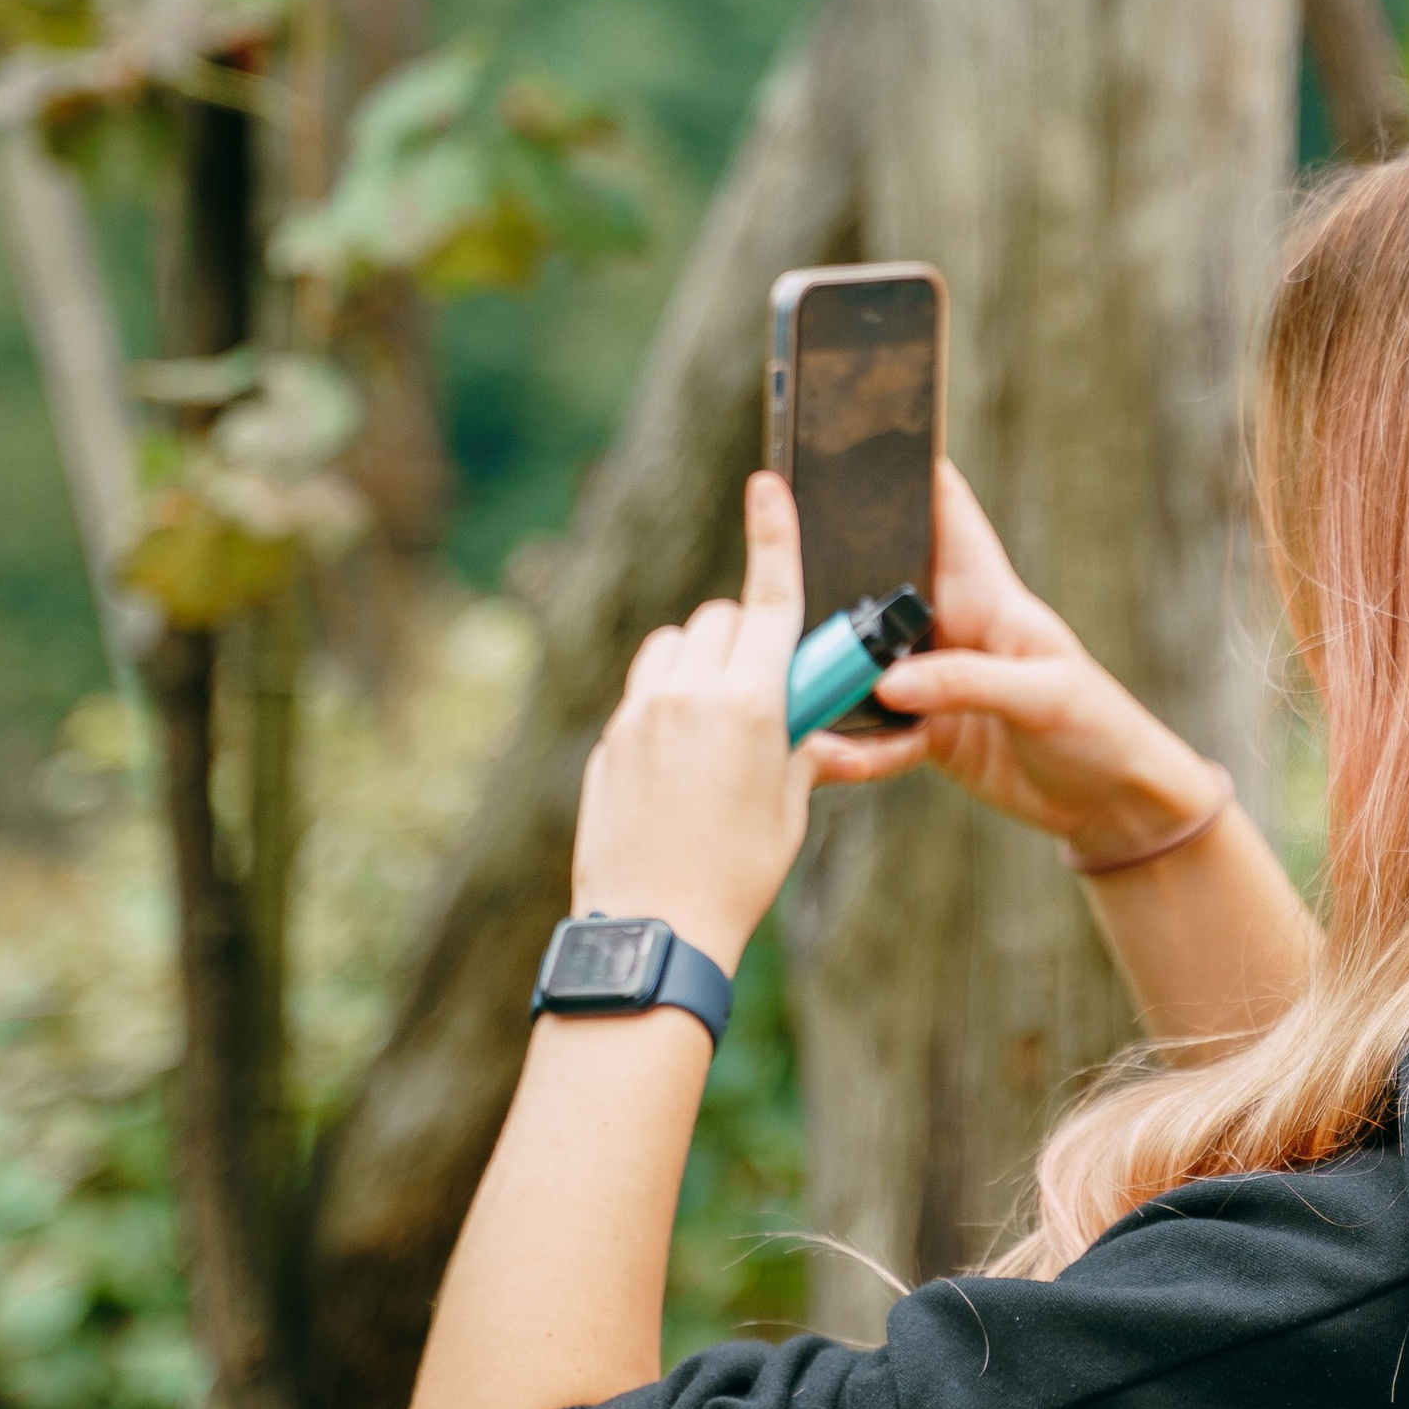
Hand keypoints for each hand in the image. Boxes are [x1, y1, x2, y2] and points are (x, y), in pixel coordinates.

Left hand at [569, 471, 811, 970]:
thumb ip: (796, 744)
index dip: (774, 534)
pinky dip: (668, 700)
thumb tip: (797, 721)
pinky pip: (646, 689)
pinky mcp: (610, 739)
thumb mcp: (790, 804)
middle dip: (748, 636)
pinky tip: (679, 759)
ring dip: (702, 659)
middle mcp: (690, 694)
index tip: (767, 482)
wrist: (655, 926)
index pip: (769, 598)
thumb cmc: (737, 873)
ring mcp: (641, 713)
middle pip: (722, 618)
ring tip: (716, 718)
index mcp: (750, 705)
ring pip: (675, 644)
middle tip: (764, 688)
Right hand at [811, 461, 1227, 866]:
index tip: (851, 430)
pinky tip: (821, 740)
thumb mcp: (1043, 695)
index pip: (946, 509)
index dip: (907, 467)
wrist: (1107, 801)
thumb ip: (967, 682)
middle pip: (880, 578)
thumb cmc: (1097, 726)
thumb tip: (890, 681)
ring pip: (861, 653)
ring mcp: (932, 676)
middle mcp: (950, 625)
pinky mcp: (922, 728)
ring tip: (781, 658)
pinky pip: (867, 723)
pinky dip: (846, 733)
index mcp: (986, 593)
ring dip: (829, 659)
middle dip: (831, 563)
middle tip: (771, 553)